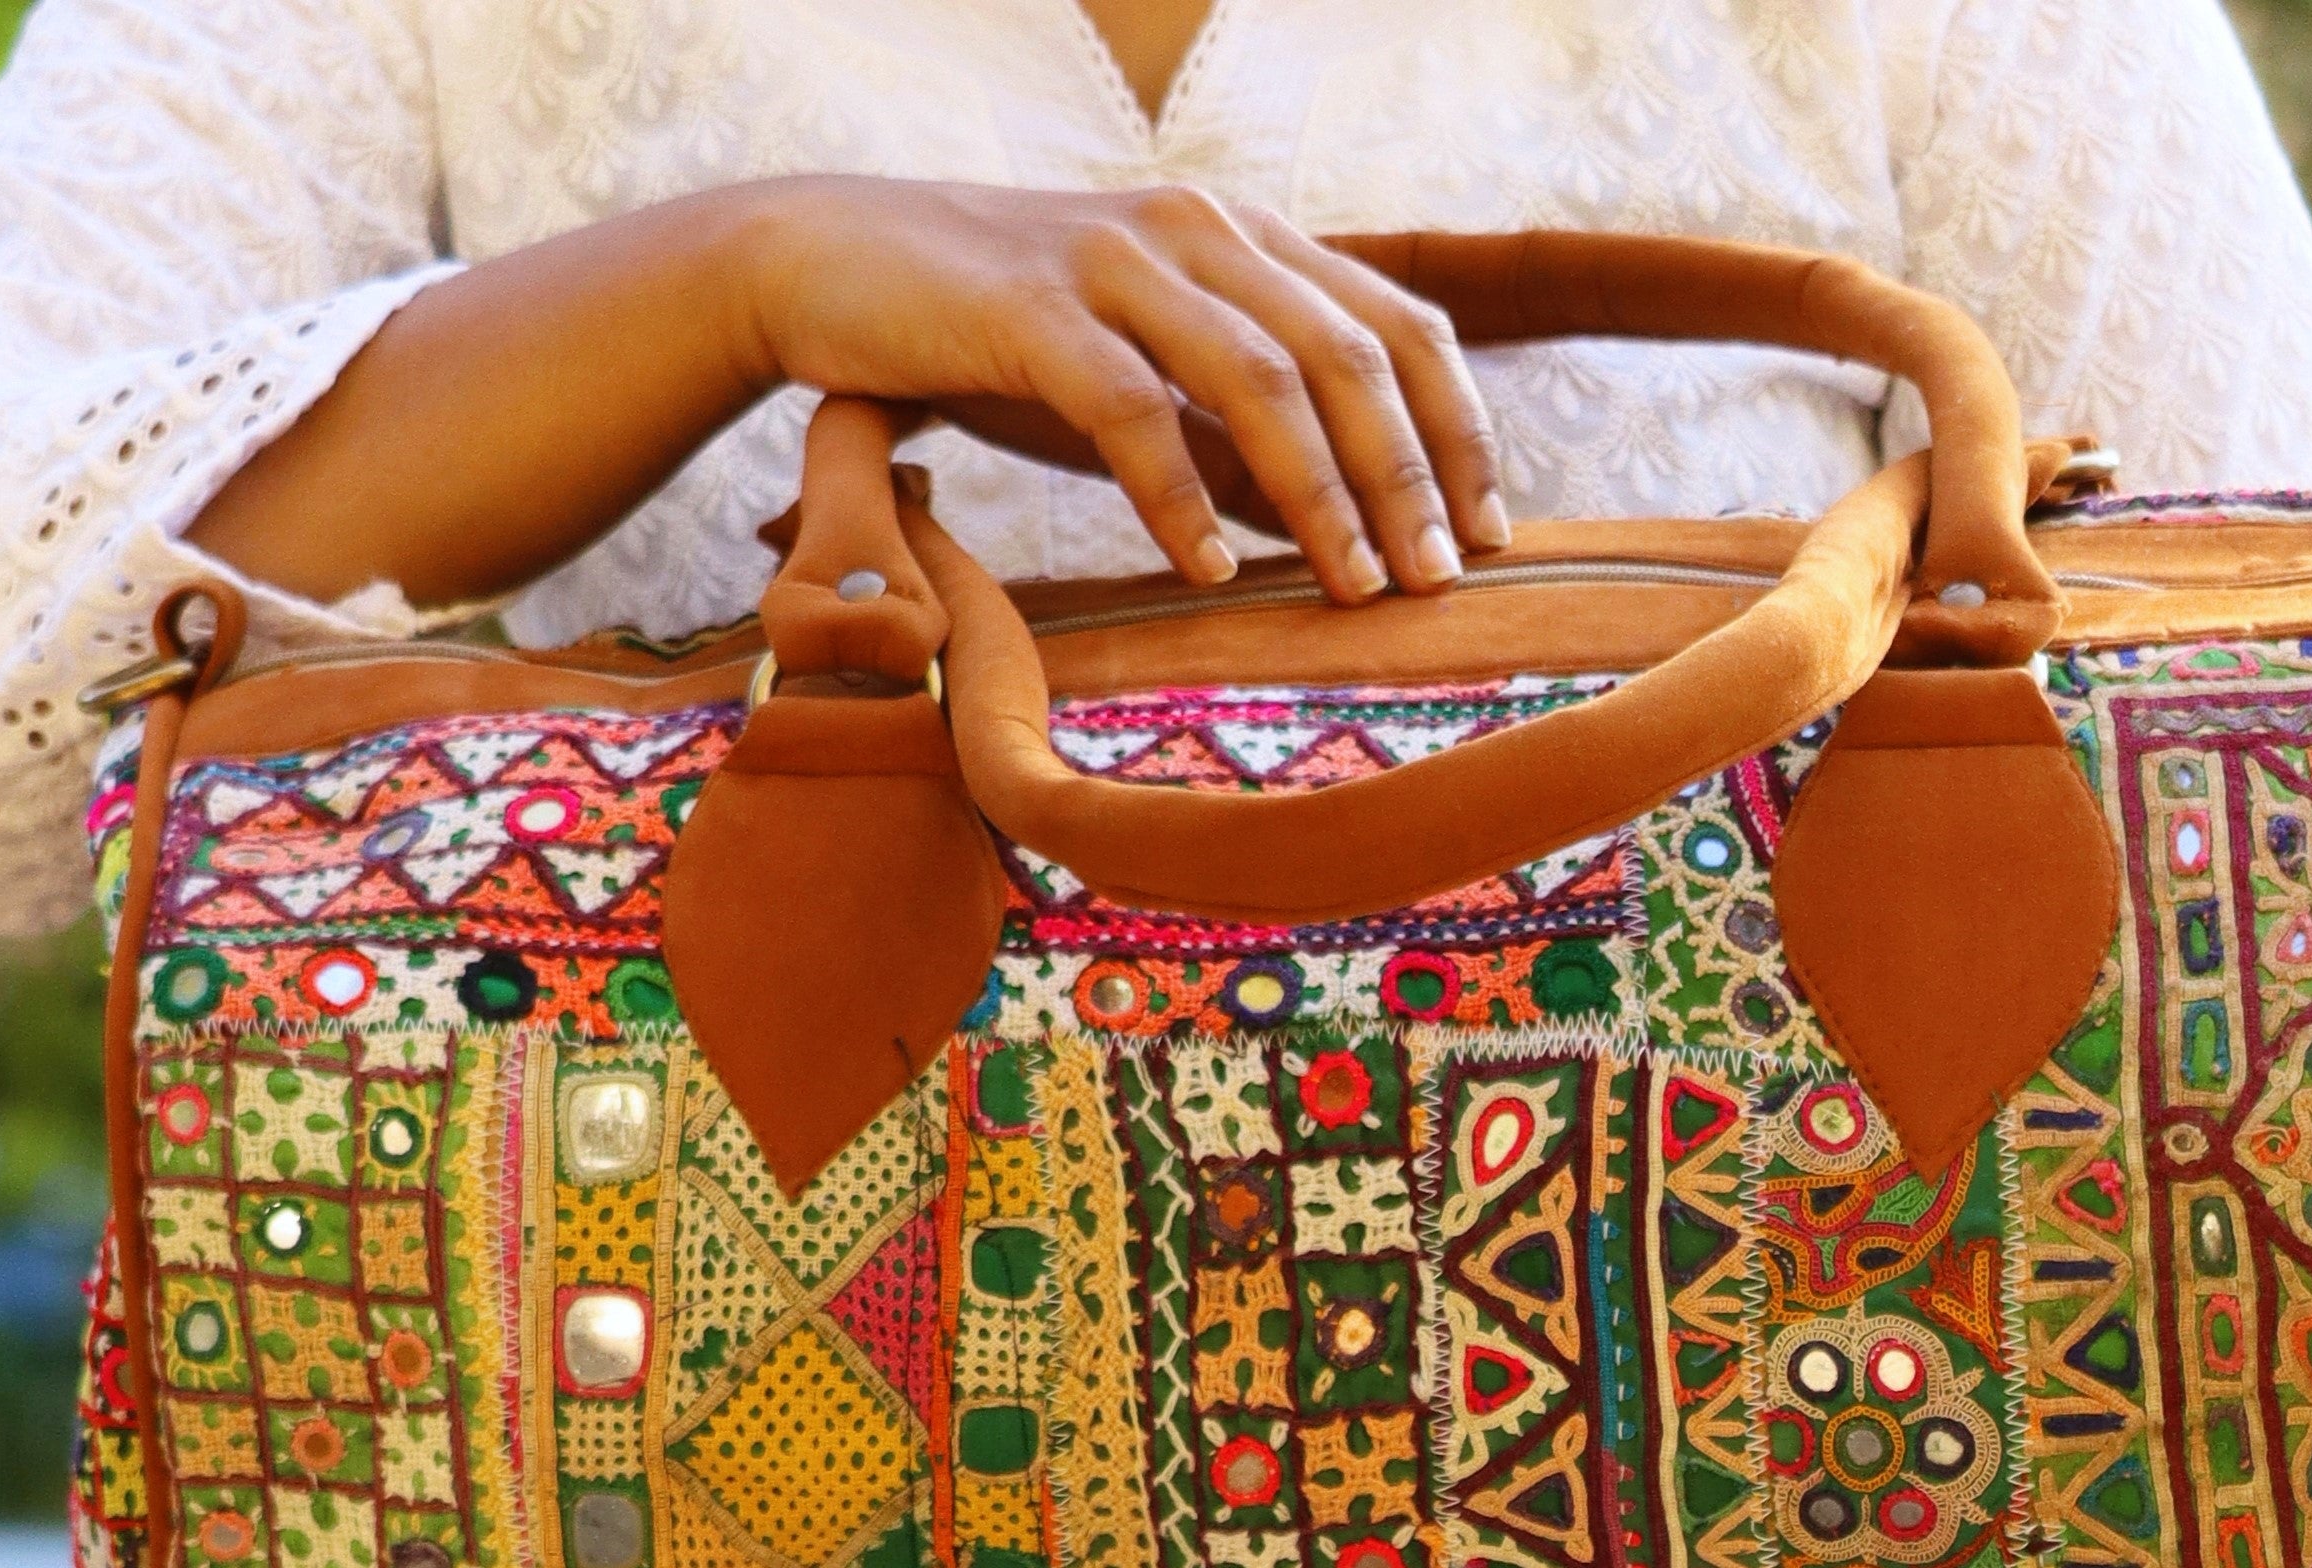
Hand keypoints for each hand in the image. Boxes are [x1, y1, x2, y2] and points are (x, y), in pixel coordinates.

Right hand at [200, 173, 1505, 625]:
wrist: (822, 269)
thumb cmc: (988, 339)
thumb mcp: (1134, 379)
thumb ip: (1227, 436)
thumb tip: (1322, 527)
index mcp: (1236, 240)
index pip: (1394, 324)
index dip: (1457, 430)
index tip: (1489, 536)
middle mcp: (1191, 232)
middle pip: (1348, 355)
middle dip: (1409, 480)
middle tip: (1434, 586)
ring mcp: (1111, 262)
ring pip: (1261, 375)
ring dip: (1322, 494)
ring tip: (1355, 590)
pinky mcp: (1030, 309)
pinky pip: (1133, 409)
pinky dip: (1183, 495)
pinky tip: (1214, 569)